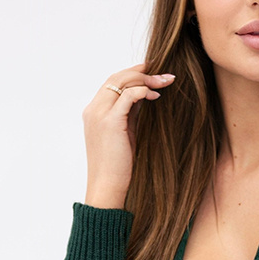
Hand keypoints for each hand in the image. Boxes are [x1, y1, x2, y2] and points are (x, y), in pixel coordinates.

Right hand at [82, 62, 175, 209]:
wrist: (107, 188)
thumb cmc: (117, 167)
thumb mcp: (124, 134)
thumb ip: (129, 114)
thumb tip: (143, 96)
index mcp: (93, 112)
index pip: (112, 82)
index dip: (132, 73)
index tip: (151, 71)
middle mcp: (93, 109)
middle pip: (116, 77)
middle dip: (142, 72)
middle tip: (164, 73)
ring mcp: (99, 114)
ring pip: (121, 82)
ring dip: (146, 79)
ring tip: (165, 82)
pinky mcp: (110, 122)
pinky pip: (128, 95)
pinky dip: (143, 91)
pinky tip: (156, 96)